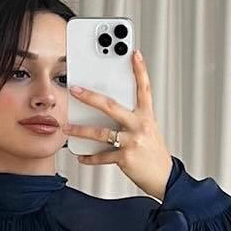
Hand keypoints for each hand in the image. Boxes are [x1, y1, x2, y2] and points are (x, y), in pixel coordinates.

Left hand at [66, 48, 169, 198]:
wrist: (163, 177)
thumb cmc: (153, 152)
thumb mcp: (147, 129)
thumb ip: (131, 118)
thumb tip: (107, 109)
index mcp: (146, 116)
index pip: (144, 88)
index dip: (140, 70)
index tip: (134, 54)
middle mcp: (140, 126)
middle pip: (111, 106)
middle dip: (90, 97)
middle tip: (75, 90)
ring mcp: (132, 142)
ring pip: (101, 133)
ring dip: (80, 131)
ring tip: (67, 128)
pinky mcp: (125, 158)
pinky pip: (102, 156)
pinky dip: (89, 157)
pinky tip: (81, 156)